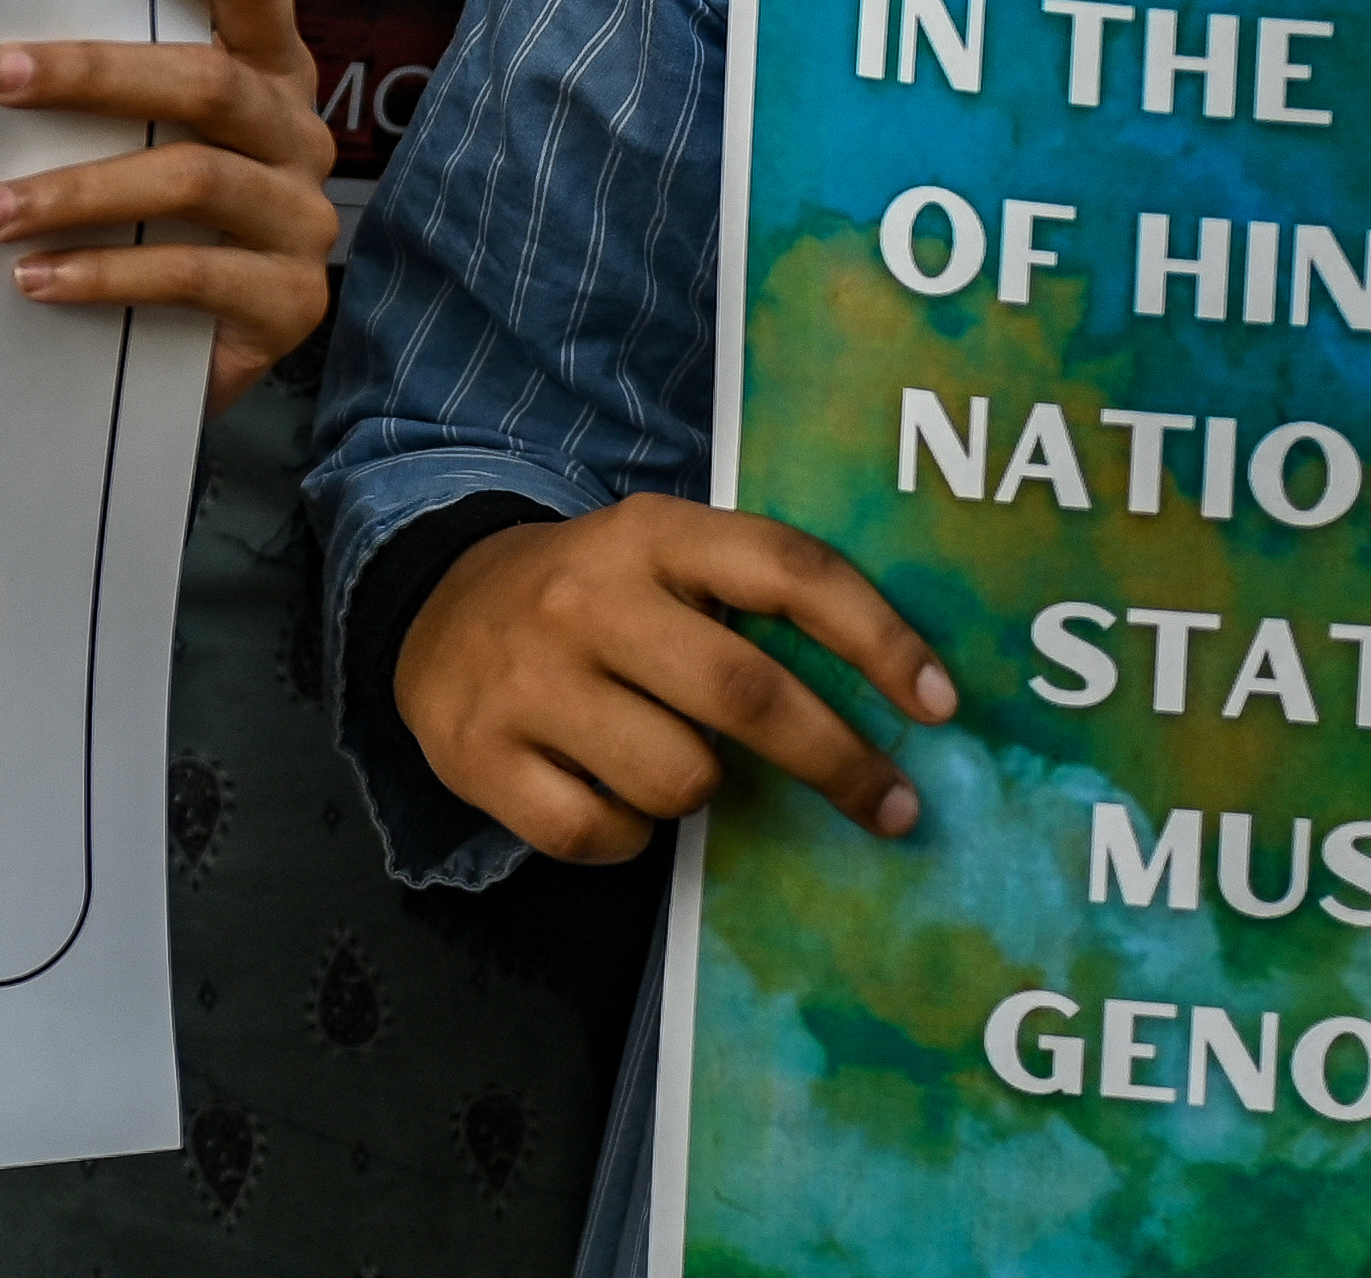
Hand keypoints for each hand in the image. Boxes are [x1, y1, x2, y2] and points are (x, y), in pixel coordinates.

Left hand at [0, 0, 341, 411]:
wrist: (200, 350)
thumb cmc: (153, 217)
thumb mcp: (140, 137)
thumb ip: (108, 87)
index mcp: (270, 69)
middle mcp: (298, 133)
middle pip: (206, 81)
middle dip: (93, 73)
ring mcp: (302, 217)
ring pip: (193, 177)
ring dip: (78, 190)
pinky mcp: (291, 301)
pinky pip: (193, 273)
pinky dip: (105, 273)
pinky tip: (36, 277)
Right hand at [397, 495, 957, 863]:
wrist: (429, 609)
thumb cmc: (593, 599)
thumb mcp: (663, 561)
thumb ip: (752, 603)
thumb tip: (899, 702)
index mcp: (650, 535)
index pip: (786, 570)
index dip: (877, 637)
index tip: (942, 704)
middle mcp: (587, 599)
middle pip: (746, 693)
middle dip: (837, 761)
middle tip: (893, 807)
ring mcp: (528, 679)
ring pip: (679, 778)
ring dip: (702, 790)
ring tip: (671, 761)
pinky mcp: (480, 755)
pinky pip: (600, 835)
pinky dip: (625, 834)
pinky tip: (606, 794)